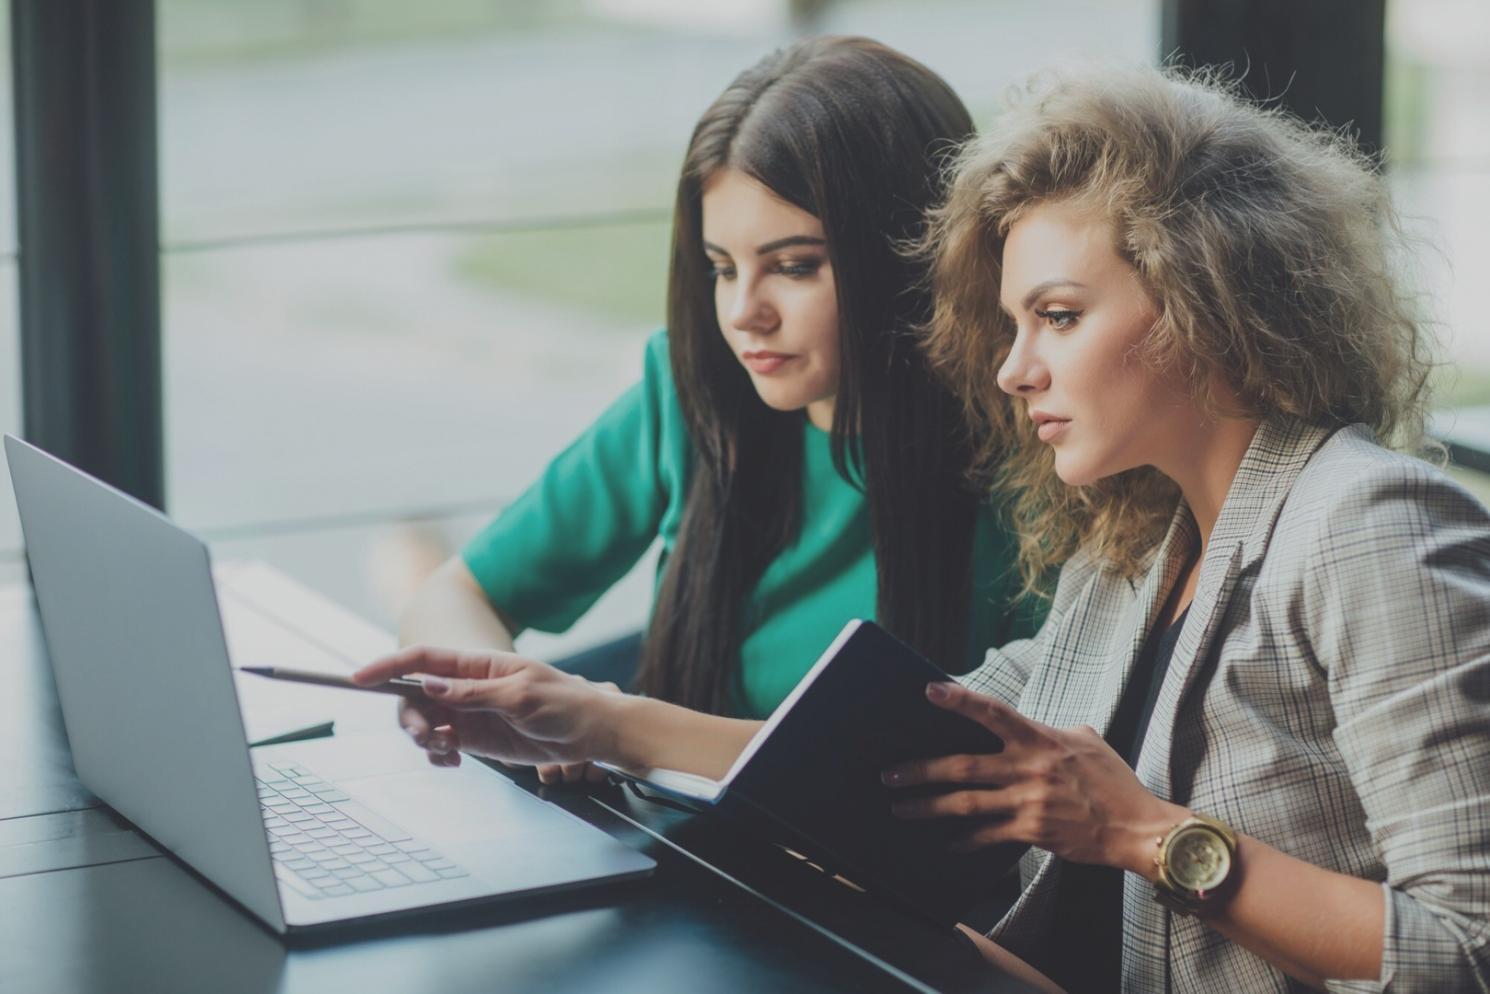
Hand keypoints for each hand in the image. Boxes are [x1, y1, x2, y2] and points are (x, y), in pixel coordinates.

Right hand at [351, 646, 624, 769]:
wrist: (592, 734)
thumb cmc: (566, 703)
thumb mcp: (520, 695)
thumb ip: (473, 693)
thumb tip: (429, 685)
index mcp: (478, 665)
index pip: (424, 659)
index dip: (389, 665)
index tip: (361, 678)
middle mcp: (467, 687)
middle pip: (415, 695)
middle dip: (410, 716)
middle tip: (429, 735)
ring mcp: (469, 713)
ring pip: (426, 722)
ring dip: (424, 738)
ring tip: (447, 750)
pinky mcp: (476, 738)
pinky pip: (442, 745)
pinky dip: (438, 754)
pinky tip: (452, 760)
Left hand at [882, 682, 1184, 875]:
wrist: (1137, 828)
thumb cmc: (1114, 782)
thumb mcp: (1087, 742)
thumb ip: (1053, 731)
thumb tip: (1032, 726)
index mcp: (1041, 739)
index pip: (994, 713)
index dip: (961, 700)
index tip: (930, 691)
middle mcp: (1030, 768)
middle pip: (963, 766)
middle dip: (921, 770)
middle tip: (890, 773)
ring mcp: (1029, 802)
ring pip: (966, 804)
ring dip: (928, 806)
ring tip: (901, 808)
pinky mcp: (1032, 831)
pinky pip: (987, 835)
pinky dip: (964, 840)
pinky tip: (945, 843)